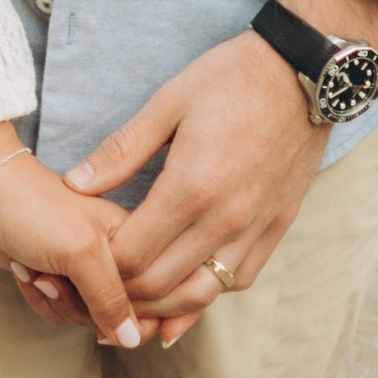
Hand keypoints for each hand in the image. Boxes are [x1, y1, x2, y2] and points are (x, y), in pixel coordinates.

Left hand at [0, 136, 145, 348]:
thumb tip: (133, 341)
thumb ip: (111, 297)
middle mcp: (120, 255)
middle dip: (86, 309)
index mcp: (138, 237)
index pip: (165, 296)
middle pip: (125, 318)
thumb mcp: (81, 251)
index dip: (137, 311)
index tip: (99, 297)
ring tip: (38, 269)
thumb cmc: (34, 206)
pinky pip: (63, 317)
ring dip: (56, 302)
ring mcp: (89, 270)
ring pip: (90, 321)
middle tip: (61, 278)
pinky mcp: (61, 280)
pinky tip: (25, 271)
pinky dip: (39, 301)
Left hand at [63, 0, 377, 320]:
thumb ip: (122, 150)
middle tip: (97, 287)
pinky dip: (207, 293)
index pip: (133, 255)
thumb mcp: (168, 102)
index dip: (100, 266)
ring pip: (201, 295)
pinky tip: (184, 290)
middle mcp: (226, 218)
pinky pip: (238, 280)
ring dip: (163, 307)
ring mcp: (255, 228)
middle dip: (123, 294)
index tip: (82, 258)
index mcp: (191, 186)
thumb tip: (75, 183)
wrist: (302, 71)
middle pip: (161, 285)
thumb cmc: (230, 78)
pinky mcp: (277, 228)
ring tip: (133, 305)